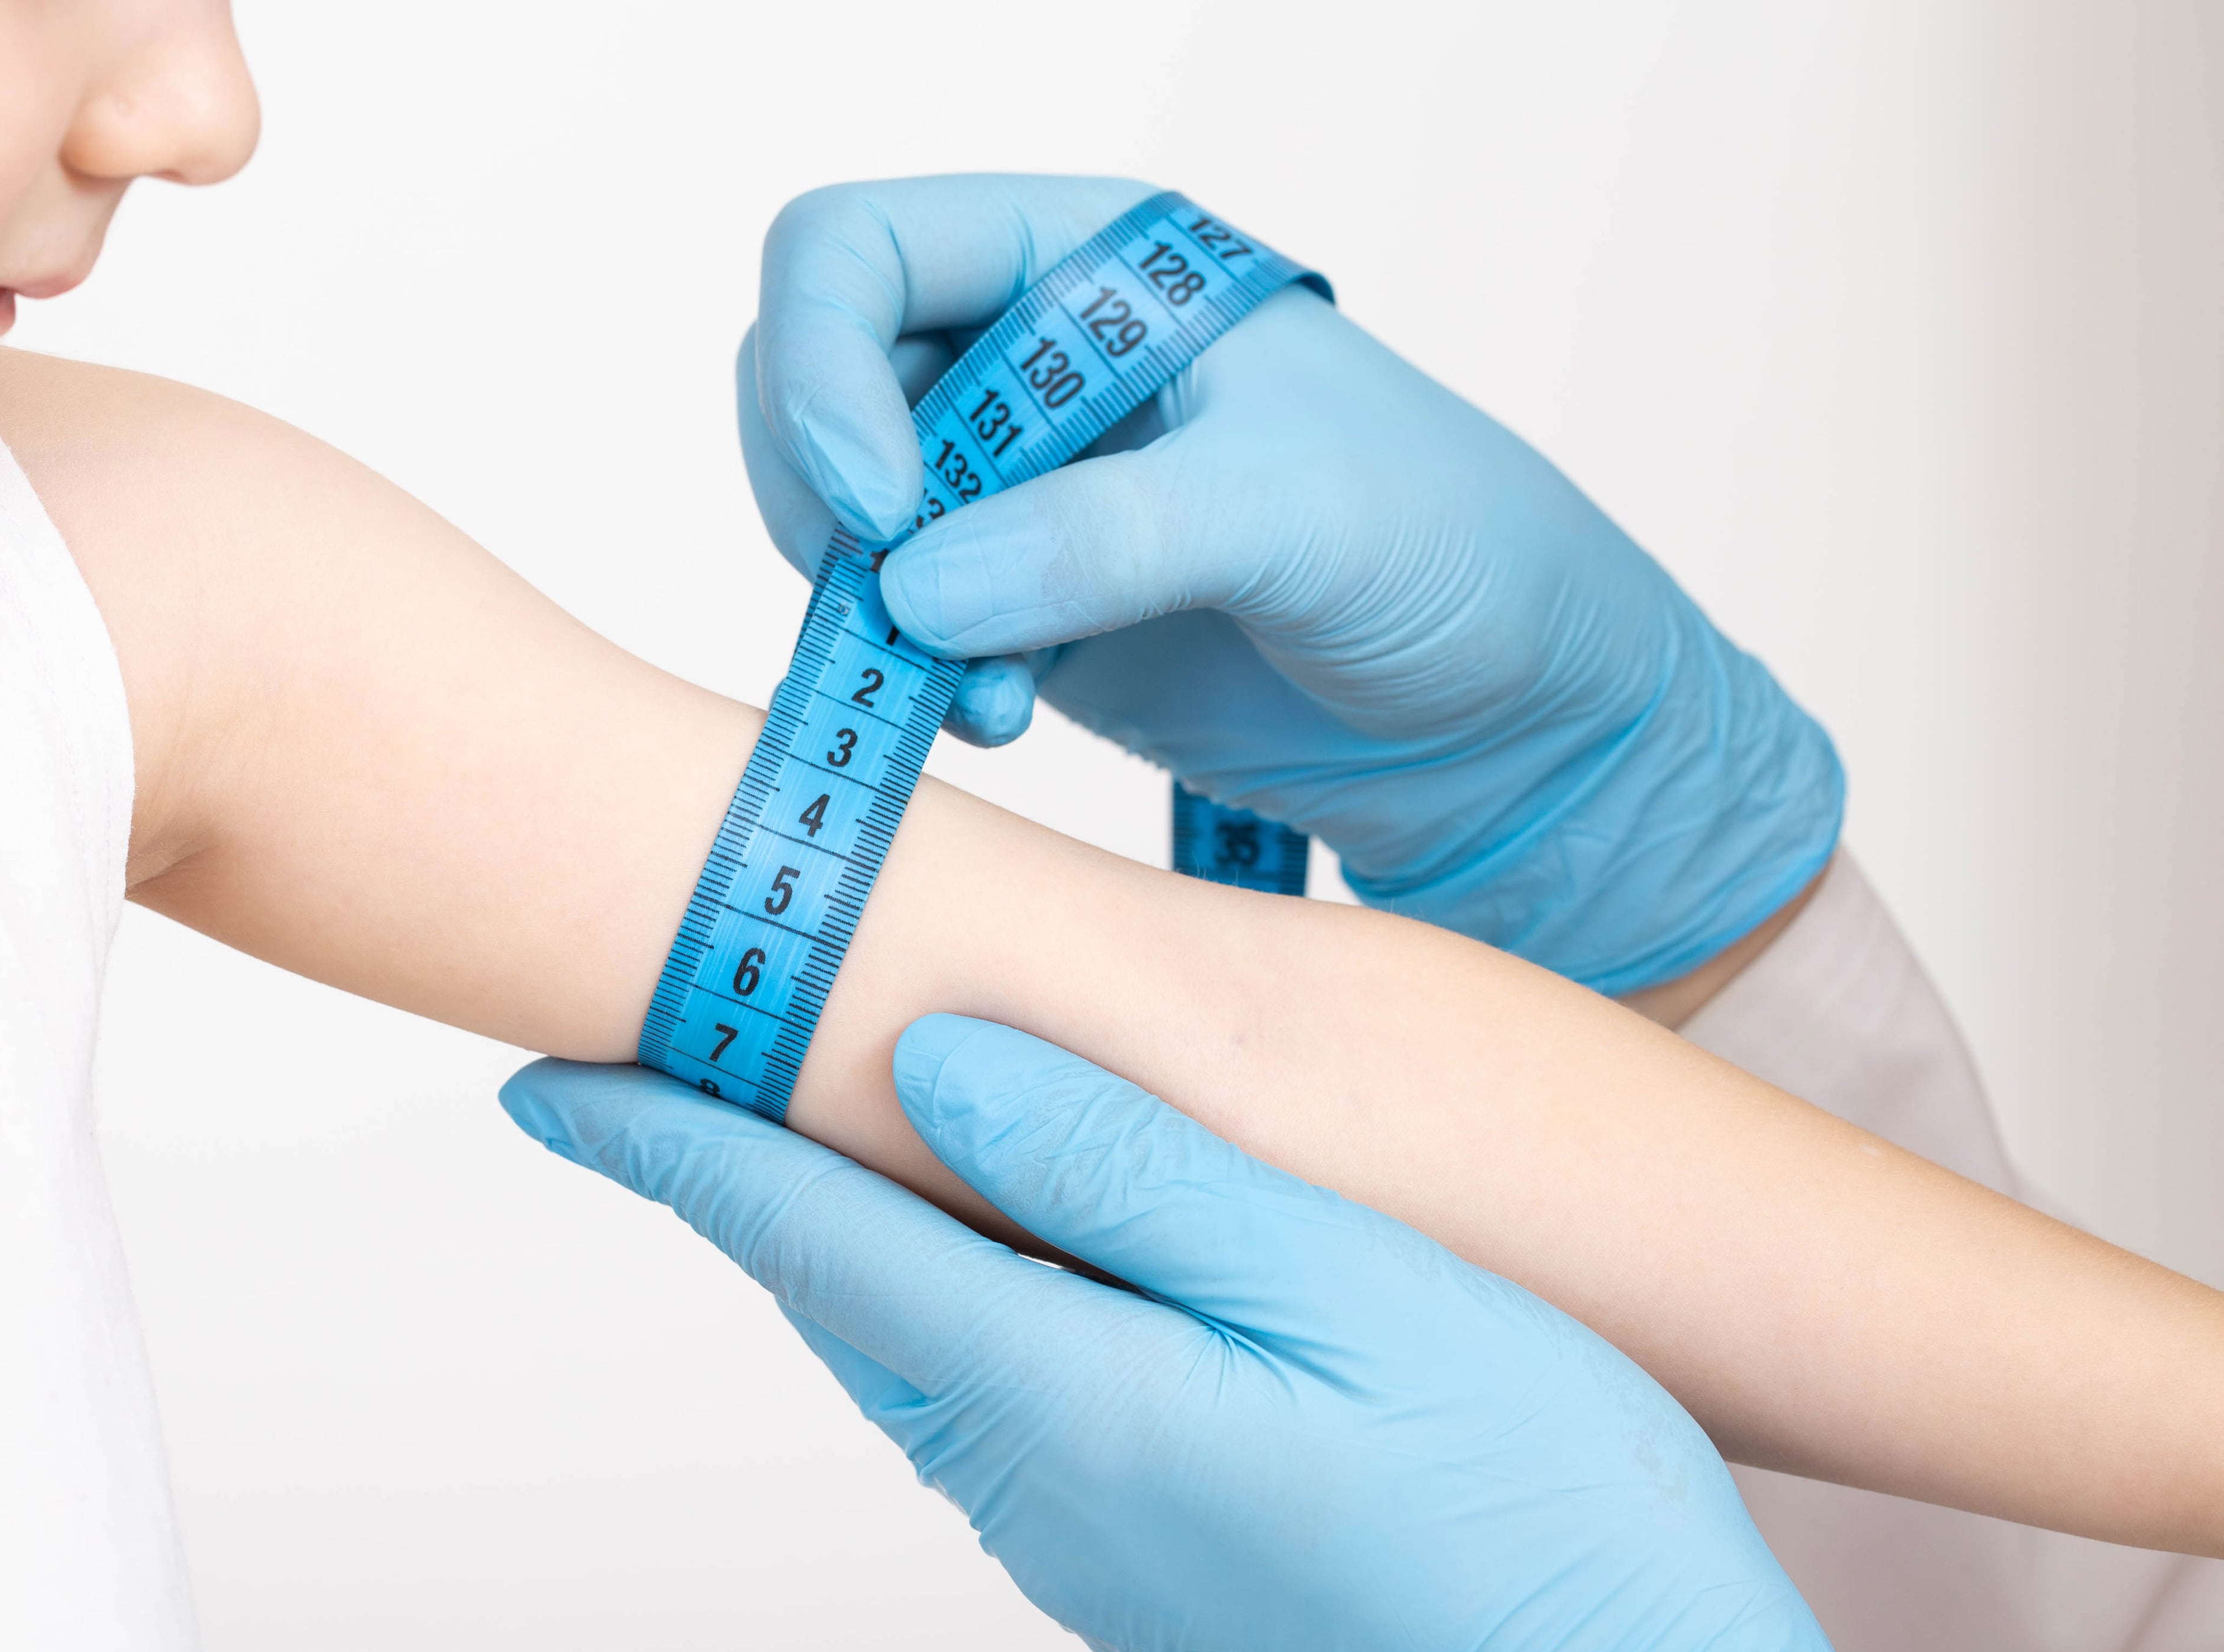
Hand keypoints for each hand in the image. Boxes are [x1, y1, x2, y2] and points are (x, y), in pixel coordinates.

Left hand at [500, 1018, 1861, 1651]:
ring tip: (806, 1136)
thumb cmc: (1537, 1506)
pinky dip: (947, 1314)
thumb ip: (1130, 1170)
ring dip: (842, 1247)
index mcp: (1062, 1395)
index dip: (668, 1147)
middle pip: (836, 1300)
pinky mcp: (1142, 1577)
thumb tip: (934, 1065)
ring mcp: (1082, 1548)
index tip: (548, 1083)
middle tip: (662, 1067)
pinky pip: (991, 1415)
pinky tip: (992, 1259)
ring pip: (911, 1357)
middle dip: (735, 1182)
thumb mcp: (1345, 1285)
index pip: (805, 1239)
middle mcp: (1032, 1487)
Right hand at [738, 174, 1840, 993]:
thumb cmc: (1458, 559)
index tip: (884, 506)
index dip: (822, 366)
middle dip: (826, 501)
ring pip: (831, 519)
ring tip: (978, 692)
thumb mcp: (1301, 514)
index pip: (854, 251)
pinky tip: (994, 719)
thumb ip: (1107, 535)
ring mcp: (1015, 495)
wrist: (1516, 727)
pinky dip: (905, 679)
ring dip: (864, 610)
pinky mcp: (1018, 615)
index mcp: (1091, 269)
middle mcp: (1029, 365)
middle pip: (807, 382)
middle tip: (900, 606)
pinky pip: (887, 628)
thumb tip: (913, 588)